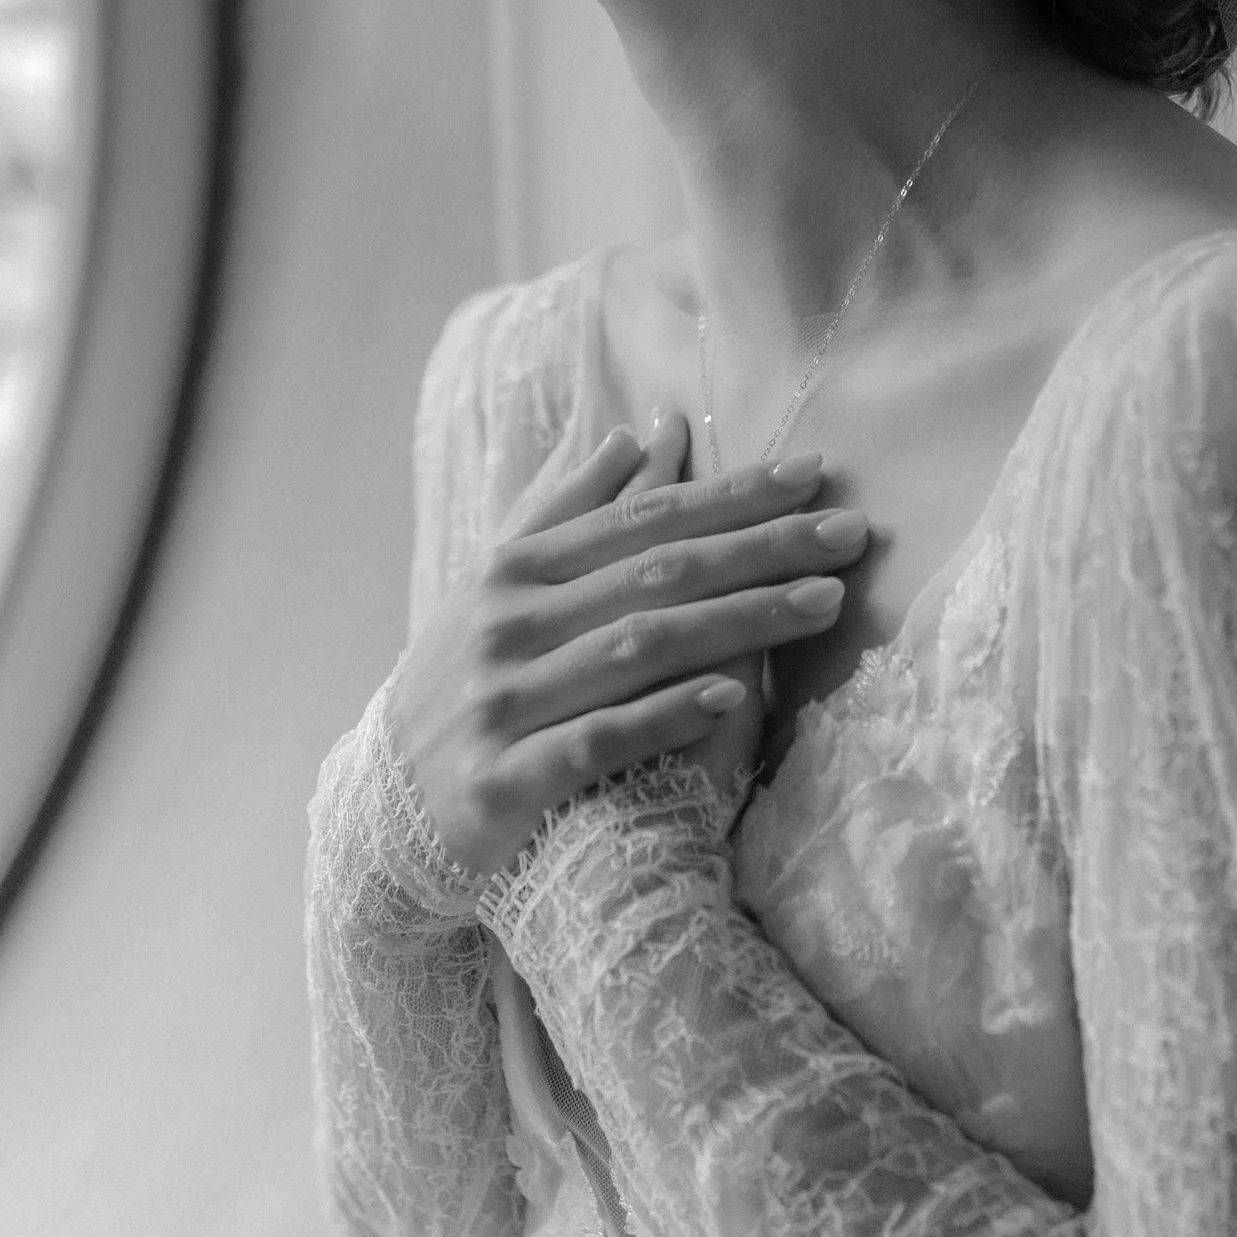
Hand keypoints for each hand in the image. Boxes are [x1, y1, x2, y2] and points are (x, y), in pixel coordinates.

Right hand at [381, 408, 856, 879]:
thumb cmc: (464, 679)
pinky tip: (734, 698)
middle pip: (656, 574)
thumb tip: (644, 430)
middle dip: (762, 548)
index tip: (815, 475)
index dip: (732, 493)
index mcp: (515, 568)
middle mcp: (509, 623)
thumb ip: (572, 507)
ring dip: (741, 621)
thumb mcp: (503, 584)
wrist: (385, 806)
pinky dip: (666, 715)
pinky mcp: (507, 779)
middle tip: (852, 533)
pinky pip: (600, 740)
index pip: (643, 517)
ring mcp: (506, 700)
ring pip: (640, 648)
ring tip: (824, 603)